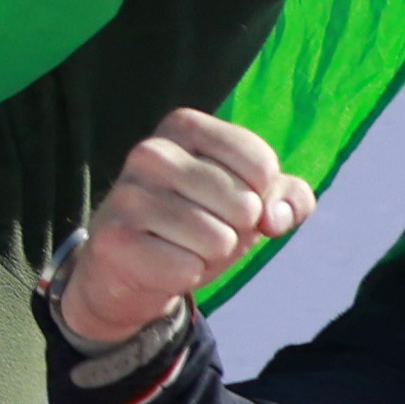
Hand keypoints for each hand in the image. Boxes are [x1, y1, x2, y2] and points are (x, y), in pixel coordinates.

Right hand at [55, 108, 307, 349]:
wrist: (126, 269)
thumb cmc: (197, 224)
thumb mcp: (250, 202)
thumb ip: (288, 199)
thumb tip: (274, 217)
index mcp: (184, 126)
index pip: (262, 165)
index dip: (260, 198)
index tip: (228, 202)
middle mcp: (152, 151)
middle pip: (245, 204)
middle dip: (236, 231)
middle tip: (201, 231)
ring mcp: (128, 194)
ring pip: (218, 240)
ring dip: (210, 257)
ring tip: (181, 247)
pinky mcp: (115, 239)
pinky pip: (187, 270)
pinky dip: (185, 276)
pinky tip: (161, 264)